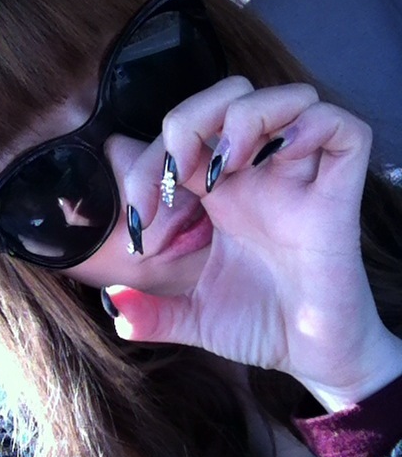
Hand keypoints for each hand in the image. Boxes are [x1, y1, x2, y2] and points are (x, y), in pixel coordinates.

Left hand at [107, 78, 401, 411]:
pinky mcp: (339, 197)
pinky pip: (344, 129)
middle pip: (232, 97)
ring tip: (226, 166)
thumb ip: (153, 314)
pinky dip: (313, 125)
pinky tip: (281, 157)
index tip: (138, 224)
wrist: (311, 359)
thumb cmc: (261, 328)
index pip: (181, 141)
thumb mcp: (196, 318)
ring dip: (246, 116)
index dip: (146, 165)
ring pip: (288, 98)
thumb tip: (113, 305)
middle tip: (179, 171)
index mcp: (222, 197)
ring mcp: (300, 183)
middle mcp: (260, 180)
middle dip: (192, 118)